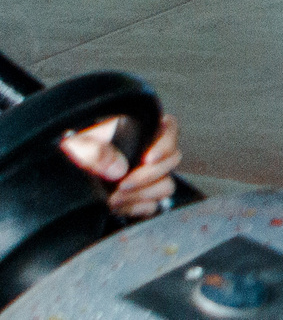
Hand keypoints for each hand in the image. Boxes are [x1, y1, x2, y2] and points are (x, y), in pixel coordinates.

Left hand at [59, 113, 182, 220]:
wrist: (56, 180)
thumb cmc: (68, 152)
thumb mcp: (76, 145)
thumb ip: (95, 152)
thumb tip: (118, 169)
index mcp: (137, 130)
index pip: (168, 128)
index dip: (165, 142)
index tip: (147, 158)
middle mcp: (146, 152)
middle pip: (172, 159)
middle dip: (148, 175)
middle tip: (122, 184)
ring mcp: (145, 176)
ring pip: (166, 185)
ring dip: (143, 193)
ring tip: (115, 198)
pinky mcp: (139, 198)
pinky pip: (154, 206)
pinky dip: (137, 207)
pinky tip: (117, 207)